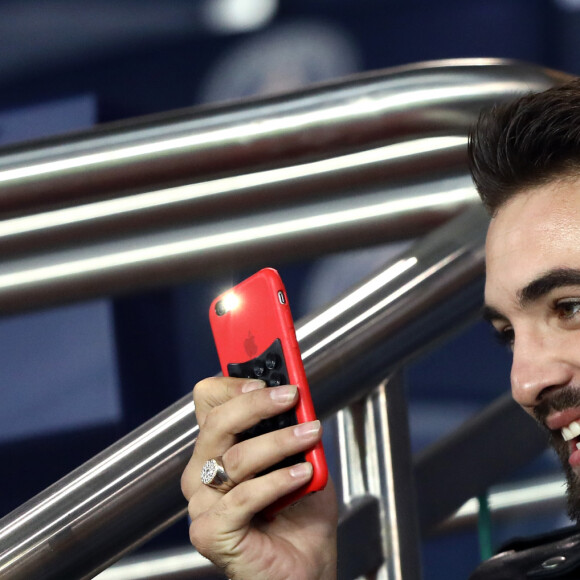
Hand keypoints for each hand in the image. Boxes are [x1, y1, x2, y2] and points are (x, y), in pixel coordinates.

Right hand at [181, 377, 337, 579]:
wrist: (306, 567)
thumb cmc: (300, 513)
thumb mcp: (301, 457)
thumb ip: (292, 427)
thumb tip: (295, 396)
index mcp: (219, 448)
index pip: (208, 402)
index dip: (231, 385)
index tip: (264, 380)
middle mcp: (204, 471)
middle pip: (217, 422)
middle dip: (257, 404)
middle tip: (291, 396)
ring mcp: (203, 502)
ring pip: (236, 458)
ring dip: (279, 442)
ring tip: (309, 435)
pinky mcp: (210, 530)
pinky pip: (244, 497)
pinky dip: (277, 482)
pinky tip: (302, 477)